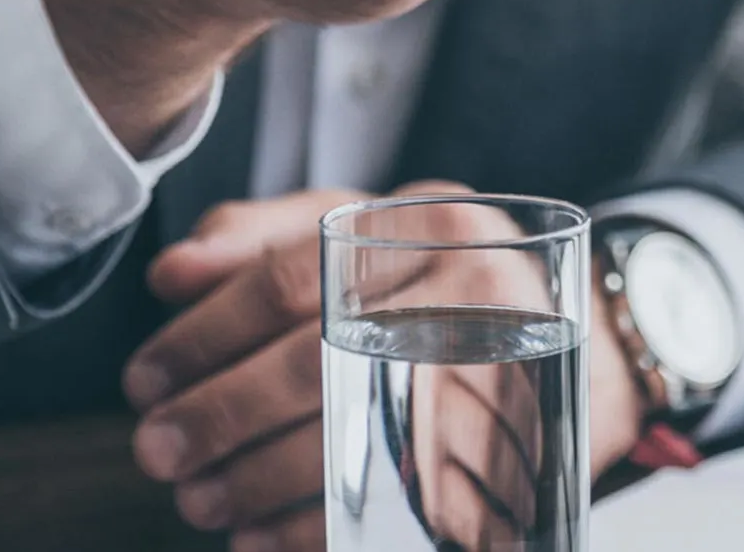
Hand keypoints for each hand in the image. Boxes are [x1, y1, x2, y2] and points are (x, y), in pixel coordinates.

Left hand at [124, 186, 647, 551]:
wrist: (597, 347)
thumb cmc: (455, 284)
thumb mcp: (377, 231)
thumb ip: (269, 236)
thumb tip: (172, 275)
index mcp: (435, 223)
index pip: (293, 277)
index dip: (204, 333)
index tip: (147, 376)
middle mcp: (477, 293)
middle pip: (317, 361)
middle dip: (219, 414)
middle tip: (158, 446)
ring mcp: (498, 378)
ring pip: (351, 439)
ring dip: (255, 481)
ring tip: (199, 496)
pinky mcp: (505, 456)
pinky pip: (397, 504)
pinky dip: (314, 531)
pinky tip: (259, 537)